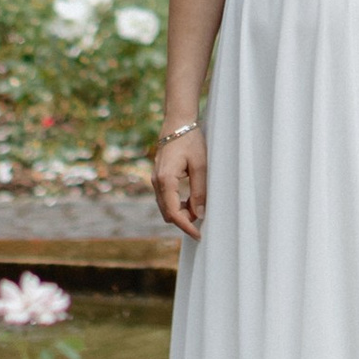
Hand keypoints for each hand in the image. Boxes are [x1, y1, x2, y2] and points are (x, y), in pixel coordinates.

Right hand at [151, 123, 206, 238]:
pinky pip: (166, 198)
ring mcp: (156, 180)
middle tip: (203, 217)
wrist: (178, 123)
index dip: (186, 227)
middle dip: (184, 220)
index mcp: (165, 180)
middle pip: (168, 213)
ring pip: (166, 207)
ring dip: (181, 212)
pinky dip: (177, 204)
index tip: (199, 235)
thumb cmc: (190, 141)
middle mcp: (157, 182)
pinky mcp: (159, 178)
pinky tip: (191, 199)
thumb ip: (199, 191)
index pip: (173, 213)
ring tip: (199, 207)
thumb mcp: (200, 165)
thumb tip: (200, 214)